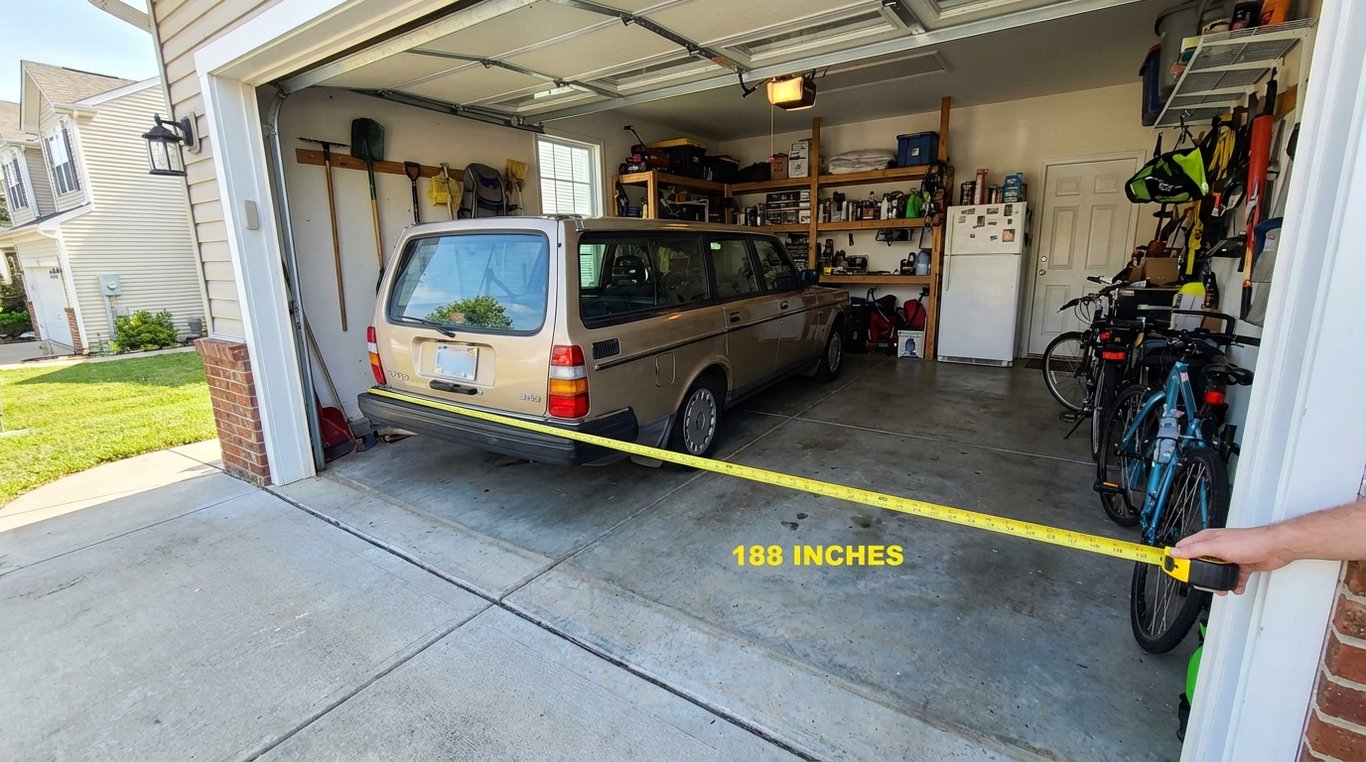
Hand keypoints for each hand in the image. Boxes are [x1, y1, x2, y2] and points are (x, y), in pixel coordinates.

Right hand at [1172, 526, 1296, 594]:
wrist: (1275, 548)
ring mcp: (1229, 557)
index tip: (1172, 568)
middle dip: (1200, 575)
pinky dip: (1233, 585)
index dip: (1177, 557)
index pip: (1185, 547)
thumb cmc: (1250, 541)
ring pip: (1216, 573)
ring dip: (1217, 582)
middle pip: (1200, 563)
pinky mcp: (1241, 566)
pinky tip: (1235, 586)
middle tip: (1200, 581)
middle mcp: (1217, 547)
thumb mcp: (1216, 546)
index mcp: (1208, 539)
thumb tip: (1175, 552)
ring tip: (1221, 587)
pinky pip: (1232, 579)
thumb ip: (1195, 550)